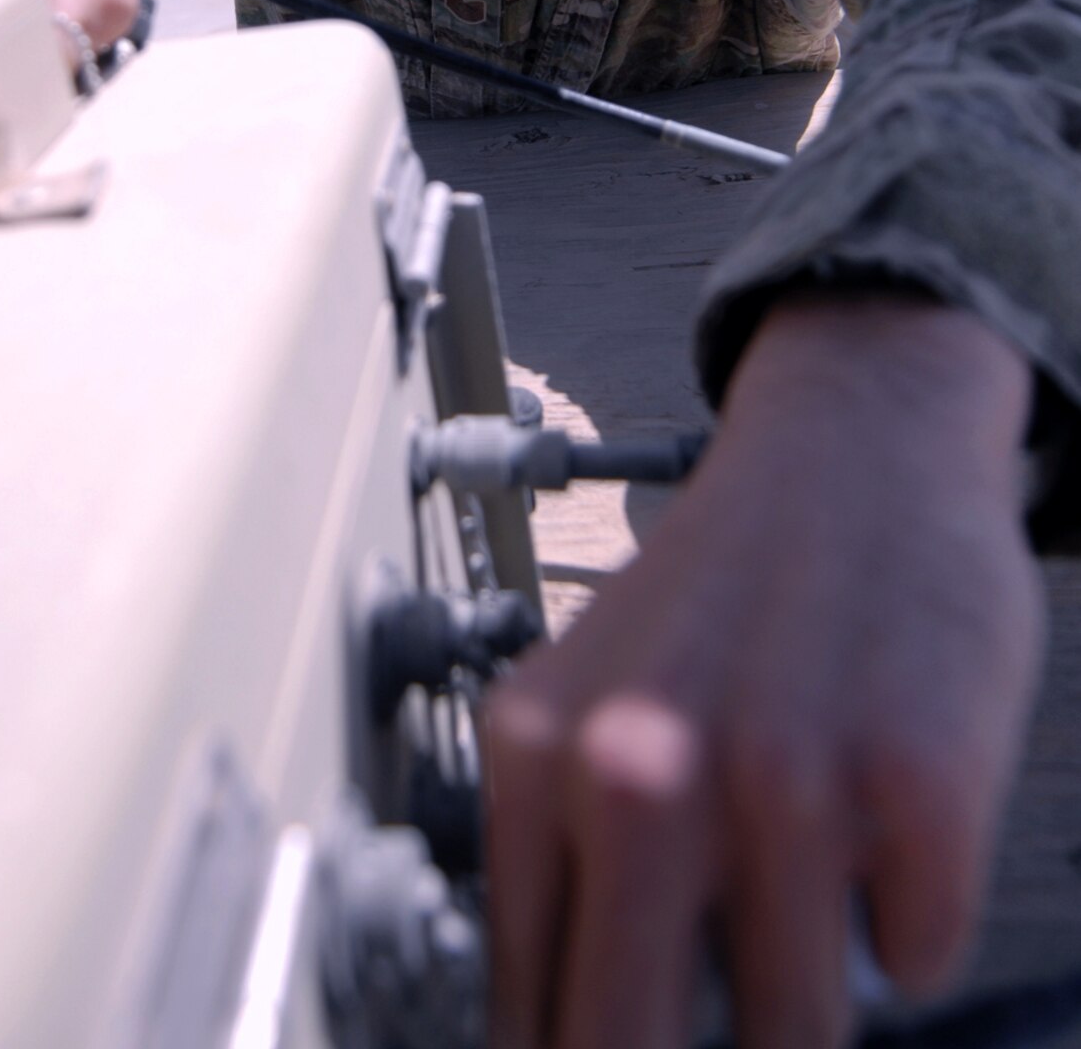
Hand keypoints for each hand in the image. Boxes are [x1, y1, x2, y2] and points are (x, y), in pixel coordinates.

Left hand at [485, 291, 1042, 1048]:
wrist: (852, 448)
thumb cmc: (730, 586)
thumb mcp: (596, 699)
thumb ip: (571, 855)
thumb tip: (574, 1028)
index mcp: (536, 752)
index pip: (524, 1004)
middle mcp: (639, 769)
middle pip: (627, 1047)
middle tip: (718, 1036)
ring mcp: (778, 779)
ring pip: (791, 1035)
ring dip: (812, 1002)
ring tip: (811, 901)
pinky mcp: (913, 782)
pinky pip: (914, 959)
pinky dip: (909, 923)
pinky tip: (882, 826)